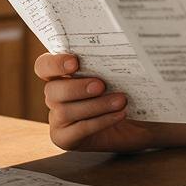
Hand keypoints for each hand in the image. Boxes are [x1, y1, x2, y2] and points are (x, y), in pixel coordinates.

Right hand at [35, 52, 161, 152]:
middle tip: (101, 85)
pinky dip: (100, 121)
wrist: (140, 121)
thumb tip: (124, 47)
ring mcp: (59, 119)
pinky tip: (120, 115)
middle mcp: (56, 95)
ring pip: (65, 111)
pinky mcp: (66, 138)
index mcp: (62, 73)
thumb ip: (113, 61)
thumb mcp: (122, 72)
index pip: (44, 66)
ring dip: (95, 105)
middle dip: (76, 87)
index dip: (55, 63)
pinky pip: (78, 130)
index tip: (74, 62)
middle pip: (52, 90)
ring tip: (120, 101)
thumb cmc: (128, 90)